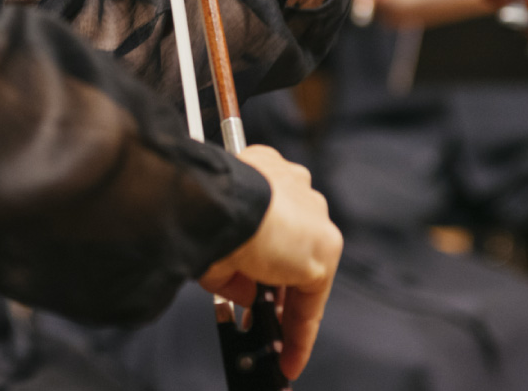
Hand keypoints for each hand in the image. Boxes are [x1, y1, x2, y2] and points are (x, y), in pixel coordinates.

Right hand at [201, 145, 340, 379]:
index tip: (253, 280)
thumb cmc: (203, 208)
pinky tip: (289, 355)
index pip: (270, 220)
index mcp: (264, 172)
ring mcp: (313, 216)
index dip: (260, 255)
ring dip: (287, 309)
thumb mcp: (210, 237)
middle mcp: (294, 187)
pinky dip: (300, 331)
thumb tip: (243, 292)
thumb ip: (229, 265)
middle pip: (290, 246)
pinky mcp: (324, 248)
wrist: (219, 204)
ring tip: (273, 343)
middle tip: (261, 316)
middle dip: (274, 285)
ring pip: (303, 272)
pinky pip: (311, 300)